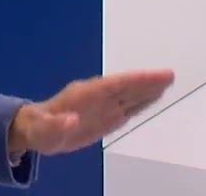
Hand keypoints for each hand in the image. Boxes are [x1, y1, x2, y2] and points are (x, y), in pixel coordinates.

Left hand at [7, 69, 174, 154]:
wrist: (35, 131)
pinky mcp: (105, 117)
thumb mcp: (42, 130)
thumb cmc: (38, 129)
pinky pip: (127, 108)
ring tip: (168, 82)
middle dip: (146, 81)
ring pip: (128, 96)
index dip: (135, 79)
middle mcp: (95, 97)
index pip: (113, 85)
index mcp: (82, 95)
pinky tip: (154, 98)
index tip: (155, 75)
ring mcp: (101, 106)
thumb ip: (56, 126)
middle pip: (125, 87)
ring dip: (148, 90)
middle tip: (170, 74)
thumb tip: (71, 120)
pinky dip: (142, 103)